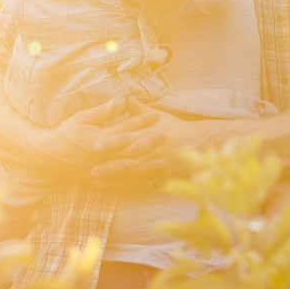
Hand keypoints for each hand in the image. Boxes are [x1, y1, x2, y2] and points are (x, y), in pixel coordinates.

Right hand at [36, 98, 163, 177]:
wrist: (49, 157)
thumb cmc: (65, 134)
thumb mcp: (80, 118)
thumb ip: (100, 112)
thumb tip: (118, 101)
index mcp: (99, 138)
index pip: (125, 128)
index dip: (142, 121)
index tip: (157, 115)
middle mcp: (102, 156)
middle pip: (131, 149)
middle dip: (150, 142)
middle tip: (166, 135)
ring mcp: (101, 170)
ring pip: (129, 169)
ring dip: (147, 166)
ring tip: (163, 162)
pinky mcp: (99, 180)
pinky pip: (120, 184)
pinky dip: (135, 184)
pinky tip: (149, 182)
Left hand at [89, 100, 214, 188]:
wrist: (199, 143)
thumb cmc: (176, 127)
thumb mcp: (159, 116)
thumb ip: (140, 110)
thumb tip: (127, 98)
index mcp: (147, 134)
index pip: (126, 137)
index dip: (110, 142)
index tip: (94, 145)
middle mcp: (150, 150)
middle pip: (127, 159)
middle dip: (109, 165)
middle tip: (91, 169)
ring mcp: (155, 165)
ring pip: (132, 175)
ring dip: (115, 179)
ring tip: (97, 182)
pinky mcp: (160, 176)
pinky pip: (142, 184)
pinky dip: (128, 187)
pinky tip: (116, 190)